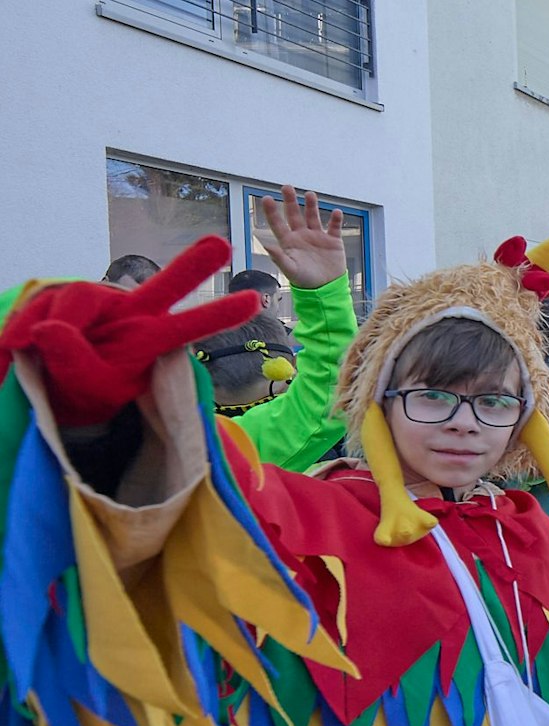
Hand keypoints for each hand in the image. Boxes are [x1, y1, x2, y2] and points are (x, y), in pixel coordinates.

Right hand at [0, 235, 257, 425]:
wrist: (51, 381)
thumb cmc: (84, 387)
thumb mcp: (86, 386)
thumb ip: (74, 361)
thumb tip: (51, 330)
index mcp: (150, 340)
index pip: (190, 326)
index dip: (220, 314)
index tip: (256, 300)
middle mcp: (132, 313)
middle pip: (164, 286)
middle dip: (192, 267)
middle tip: (221, 245)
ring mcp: (100, 300)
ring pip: (81, 299)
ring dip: (61, 326)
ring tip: (41, 351)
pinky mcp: (65, 293)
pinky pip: (45, 305)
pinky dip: (27, 327)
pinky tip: (21, 343)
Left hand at [256, 185, 346, 290]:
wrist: (326, 289)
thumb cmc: (305, 281)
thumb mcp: (290, 270)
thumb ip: (279, 258)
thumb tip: (267, 246)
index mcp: (289, 241)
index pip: (278, 223)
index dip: (272, 211)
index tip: (266, 198)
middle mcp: (302, 235)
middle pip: (294, 214)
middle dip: (290, 201)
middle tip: (286, 187)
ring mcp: (318, 237)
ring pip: (313, 216)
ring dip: (312, 205)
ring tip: (310, 195)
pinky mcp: (333, 241)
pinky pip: (334, 227)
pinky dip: (336, 220)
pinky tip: (337, 213)